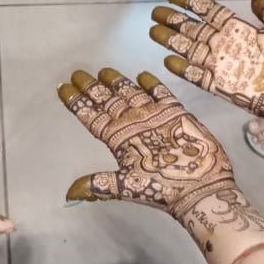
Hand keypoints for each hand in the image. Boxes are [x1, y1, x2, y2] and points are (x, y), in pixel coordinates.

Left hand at [57, 67, 233, 220]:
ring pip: (130, 94)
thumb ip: (99, 184)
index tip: (63, 88)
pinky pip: (161, 93)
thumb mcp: (127, 185)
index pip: (92, 116)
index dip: (77, 103)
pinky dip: (152, 84)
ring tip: (104, 70)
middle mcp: (133, 125)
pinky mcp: (176, 113)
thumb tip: (70, 193)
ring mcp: (153, 118)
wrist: (199, 189)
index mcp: (118, 139)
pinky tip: (143, 74)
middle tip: (78, 72)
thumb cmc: (163, 189)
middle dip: (92, 87)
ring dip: (118, 82)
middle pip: (107, 101)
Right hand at [150, 0, 263, 131]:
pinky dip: (186, 71)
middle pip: (196, 30)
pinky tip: (169, 62)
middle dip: (175, 21)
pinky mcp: (227, 89)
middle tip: (154, 11)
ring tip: (154, 30)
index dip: (191, 3)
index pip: (211, 12)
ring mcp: (227, 68)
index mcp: (243, 30)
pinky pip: (201, 78)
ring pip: (193, 52)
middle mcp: (230, 47)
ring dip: (174, 42)